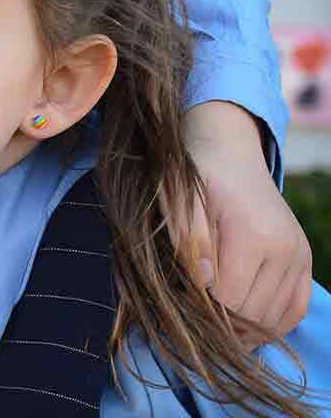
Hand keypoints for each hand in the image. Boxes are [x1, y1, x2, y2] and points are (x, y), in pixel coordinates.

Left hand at [179, 100, 310, 345]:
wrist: (227, 152)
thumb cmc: (193, 177)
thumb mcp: (179, 202)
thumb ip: (189, 241)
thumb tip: (204, 282)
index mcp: (253, 236)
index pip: (228, 299)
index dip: (200, 308)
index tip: (177, 301)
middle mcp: (285, 250)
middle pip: (252, 315)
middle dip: (218, 323)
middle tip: (189, 315)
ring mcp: (299, 256)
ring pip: (273, 319)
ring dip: (243, 329)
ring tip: (212, 323)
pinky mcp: (304, 260)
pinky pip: (294, 309)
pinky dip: (270, 323)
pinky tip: (244, 323)